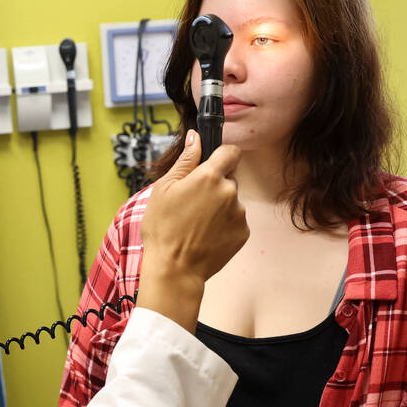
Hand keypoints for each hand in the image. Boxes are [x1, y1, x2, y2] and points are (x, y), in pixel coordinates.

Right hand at [138, 131, 246, 332]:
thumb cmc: (163, 228)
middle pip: (228, 179)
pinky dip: (224, 225)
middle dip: (214, 186)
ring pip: (231, 201)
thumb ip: (185, 161)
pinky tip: (205, 236)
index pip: (231, 152)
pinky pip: (235, 220)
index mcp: (209, 176)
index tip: (210, 165)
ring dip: (219, 207)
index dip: (221, 156)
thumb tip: (195, 137)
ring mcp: (239, 213)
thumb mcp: (163, 189)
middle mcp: (229, 191)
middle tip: (192, 204)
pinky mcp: (243, 232)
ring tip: (196, 224)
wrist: (175, 269)